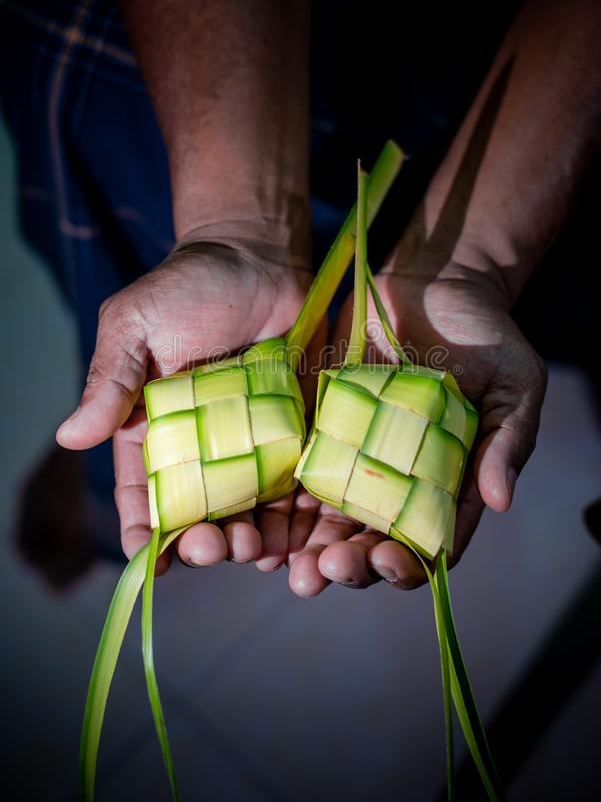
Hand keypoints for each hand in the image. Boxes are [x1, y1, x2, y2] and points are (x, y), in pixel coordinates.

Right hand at [56, 231, 310, 572]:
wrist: (260, 256)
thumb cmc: (190, 286)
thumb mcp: (136, 326)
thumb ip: (111, 381)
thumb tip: (70, 436)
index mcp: (156, 426)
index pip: (143, 489)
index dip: (143, 530)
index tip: (147, 560)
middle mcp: (205, 443)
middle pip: (201, 509)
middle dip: (202, 539)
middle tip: (210, 546)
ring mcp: (253, 440)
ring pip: (250, 506)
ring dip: (248, 536)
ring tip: (254, 550)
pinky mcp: (298, 430)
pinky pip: (297, 482)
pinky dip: (296, 515)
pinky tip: (295, 536)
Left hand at [287, 264, 546, 595]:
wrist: (434, 280)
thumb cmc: (486, 334)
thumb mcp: (514, 385)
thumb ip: (508, 441)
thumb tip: (500, 500)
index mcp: (443, 485)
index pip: (423, 543)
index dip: (404, 565)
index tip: (385, 560)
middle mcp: (393, 480)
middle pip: (364, 541)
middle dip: (342, 565)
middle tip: (319, 573)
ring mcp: (351, 455)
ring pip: (320, 517)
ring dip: (300, 547)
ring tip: (278, 561)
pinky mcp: (315, 425)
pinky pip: (290, 468)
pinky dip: (272, 498)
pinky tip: (255, 515)